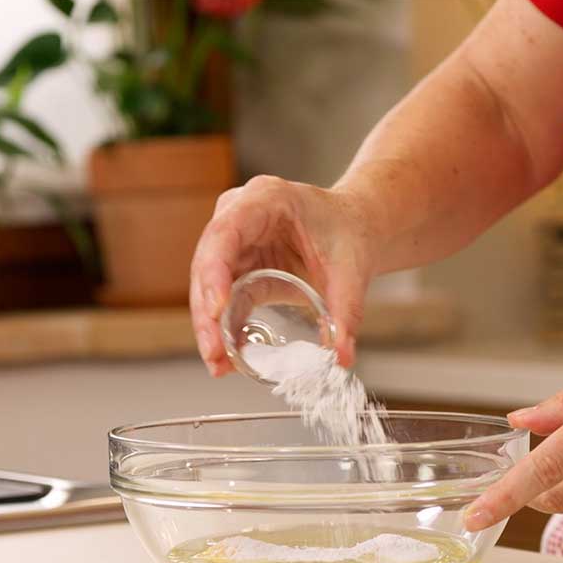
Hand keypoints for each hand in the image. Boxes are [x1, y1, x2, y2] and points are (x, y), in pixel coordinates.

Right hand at [189, 175, 378, 376]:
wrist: (355, 228)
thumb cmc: (350, 231)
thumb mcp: (352, 271)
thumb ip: (346, 313)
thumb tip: (343, 357)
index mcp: (266, 199)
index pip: (226, 232)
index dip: (214, 271)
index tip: (216, 309)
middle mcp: (240, 216)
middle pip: (208, 263)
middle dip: (207, 312)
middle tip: (213, 351)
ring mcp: (235, 242)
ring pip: (208, 285)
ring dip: (210, 325)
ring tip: (218, 363)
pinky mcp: (239, 268)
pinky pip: (224, 299)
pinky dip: (224, 328)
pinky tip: (227, 358)